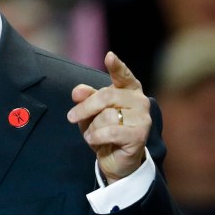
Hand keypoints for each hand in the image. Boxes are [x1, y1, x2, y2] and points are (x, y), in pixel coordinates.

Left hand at [67, 52, 150, 183]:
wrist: (115, 158)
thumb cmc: (104, 129)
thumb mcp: (90, 111)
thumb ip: (85, 98)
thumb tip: (77, 91)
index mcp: (129, 89)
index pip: (123, 75)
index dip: (116, 66)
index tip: (109, 56)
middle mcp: (140, 101)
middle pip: (106, 96)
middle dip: (85, 108)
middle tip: (71, 117)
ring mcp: (143, 119)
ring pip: (106, 116)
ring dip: (92, 127)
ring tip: (93, 134)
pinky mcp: (140, 136)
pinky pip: (110, 131)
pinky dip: (96, 136)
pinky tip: (94, 140)